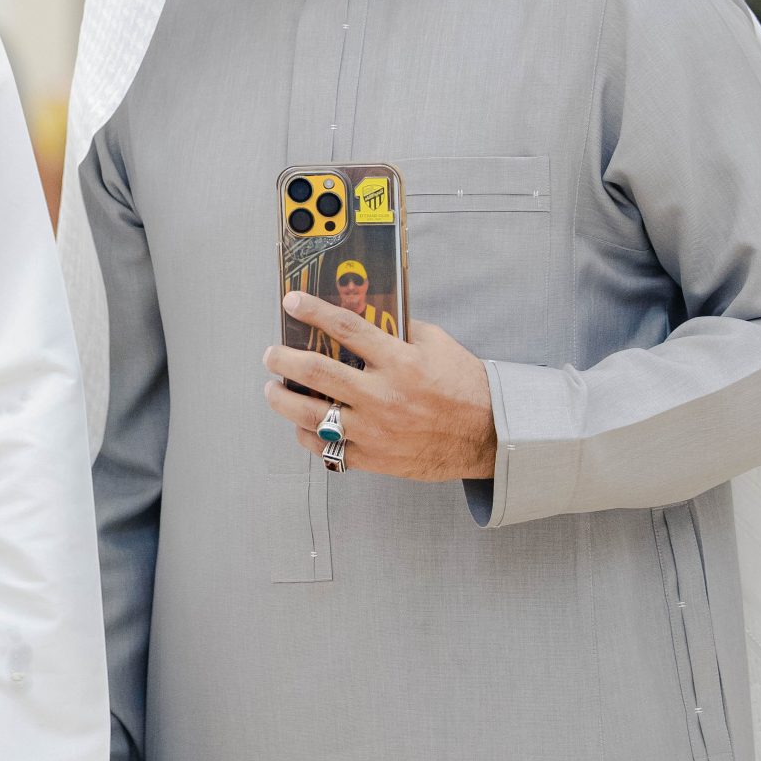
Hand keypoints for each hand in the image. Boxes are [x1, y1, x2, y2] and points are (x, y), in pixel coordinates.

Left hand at [263, 293, 495, 480]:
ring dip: (282, 399)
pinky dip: (306, 435)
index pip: (345, 328)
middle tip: (271, 354)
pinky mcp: (373, 457)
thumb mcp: (436, 344)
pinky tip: (301, 424)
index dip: (313, 311)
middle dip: (283, 359)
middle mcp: (382, 395)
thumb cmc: (463, 386)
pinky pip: (326, 448)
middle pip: (315, 372)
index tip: (291, 302)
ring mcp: (375, 429)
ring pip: (310, 414)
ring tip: (273, 389)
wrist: (489, 435)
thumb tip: (365, 314)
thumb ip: (400, 329)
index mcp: (399, 361)